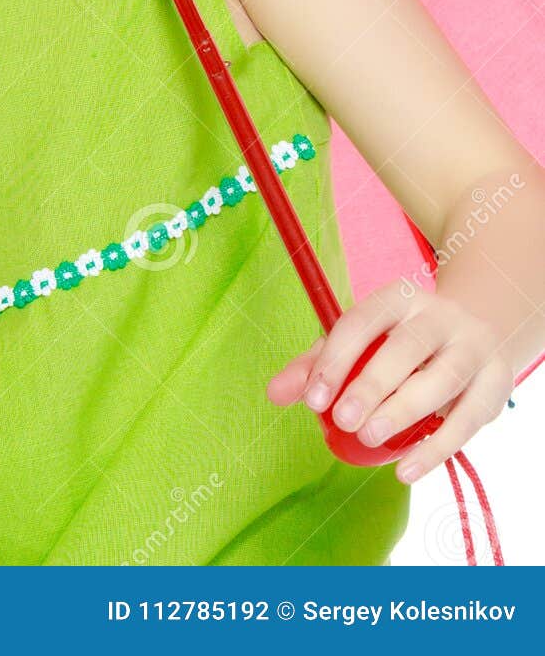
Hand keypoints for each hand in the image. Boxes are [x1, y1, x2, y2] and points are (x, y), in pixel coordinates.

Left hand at [265, 279, 514, 480]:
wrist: (479, 328)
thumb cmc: (402, 341)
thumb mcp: (361, 341)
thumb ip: (317, 365)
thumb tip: (274, 394)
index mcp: (398, 298)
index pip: (363, 321)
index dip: (336, 359)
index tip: (313, 400)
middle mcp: (438, 316)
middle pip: (407, 347)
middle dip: (372, 384)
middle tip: (344, 420)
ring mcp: (472, 347)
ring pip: (443, 379)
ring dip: (404, 411)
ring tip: (369, 438)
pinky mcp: (496, 383)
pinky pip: (469, 419)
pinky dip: (437, 448)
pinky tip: (406, 471)